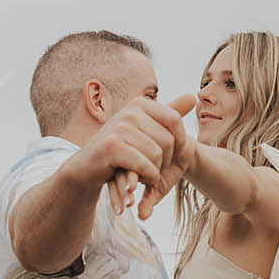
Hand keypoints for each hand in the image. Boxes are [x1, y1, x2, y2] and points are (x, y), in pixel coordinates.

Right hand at [70, 95, 192, 206]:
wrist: (86, 168)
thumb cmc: (119, 150)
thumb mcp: (144, 130)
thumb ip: (168, 115)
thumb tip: (193, 97)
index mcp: (140, 104)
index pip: (175, 120)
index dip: (179, 142)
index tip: (170, 156)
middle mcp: (130, 111)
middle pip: (168, 140)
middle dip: (164, 162)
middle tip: (151, 170)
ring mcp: (120, 127)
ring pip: (157, 155)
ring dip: (154, 173)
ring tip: (143, 175)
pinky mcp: (113, 146)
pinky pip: (146, 165)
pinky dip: (146, 178)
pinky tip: (138, 181)